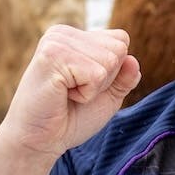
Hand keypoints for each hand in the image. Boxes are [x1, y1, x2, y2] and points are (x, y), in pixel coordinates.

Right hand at [0, 25, 140, 162]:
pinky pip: (96, 74)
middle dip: (105, 79)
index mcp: (74, 36)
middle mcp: (63, 33)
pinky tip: (62, 96)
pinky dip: (86, 94)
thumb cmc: (70, 119)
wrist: (40, 142)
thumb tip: (133, 60)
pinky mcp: (52, 56)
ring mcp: (56, 42)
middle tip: (74, 92)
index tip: (84, 86)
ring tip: (67, 94)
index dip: (113, 72)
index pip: (120, 40)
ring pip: (110, 61)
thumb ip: (124, 77)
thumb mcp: (107, 96)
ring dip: (94, 88)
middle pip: (119, 49)